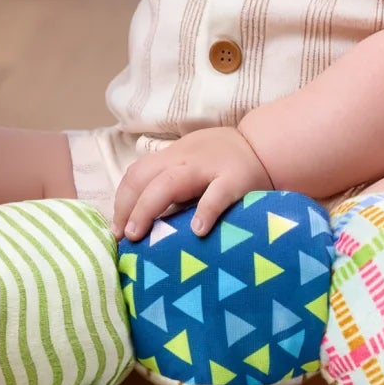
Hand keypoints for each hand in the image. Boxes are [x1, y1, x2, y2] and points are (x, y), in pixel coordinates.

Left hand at [114, 128, 273, 241]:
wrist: (266, 147)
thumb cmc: (224, 161)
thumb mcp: (191, 162)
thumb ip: (170, 181)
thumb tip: (139, 216)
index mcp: (173, 156)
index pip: (136, 174)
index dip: (122, 201)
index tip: (116, 228)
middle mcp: (185, 160)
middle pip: (145, 178)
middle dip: (128, 208)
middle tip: (123, 237)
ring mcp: (209, 169)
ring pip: (169, 184)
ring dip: (148, 209)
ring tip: (139, 235)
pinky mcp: (235, 181)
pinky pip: (217, 196)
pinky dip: (205, 212)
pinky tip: (197, 232)